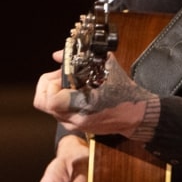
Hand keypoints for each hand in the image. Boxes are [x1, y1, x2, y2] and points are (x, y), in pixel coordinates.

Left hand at [34, 51, 157, 141]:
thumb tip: (58, 55)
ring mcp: (75, 125)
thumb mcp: (108, 68)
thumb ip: (83, 57)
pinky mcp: (77, 127)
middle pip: (43, 103)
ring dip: (54, 93)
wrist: (138, 116)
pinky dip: (61, 100)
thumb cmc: (126, 94)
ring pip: (49, 108)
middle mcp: (75, 119)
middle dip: (48, 86)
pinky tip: (75, 91)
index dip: (50, 83)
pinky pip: (59, 113)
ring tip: (70, 82)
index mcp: (82, 106)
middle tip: (61, 76)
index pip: (49, 99)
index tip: (62, 74)